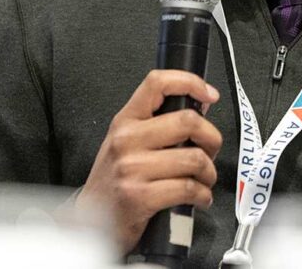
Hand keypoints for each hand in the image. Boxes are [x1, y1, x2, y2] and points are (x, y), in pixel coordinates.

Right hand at [79, 70, 222, 251]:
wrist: (90, 219)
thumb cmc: (115, 179)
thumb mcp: (127, 141)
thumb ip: (158, 123)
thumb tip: (200, 106)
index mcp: (125, 120)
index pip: (157, 83)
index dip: (190, 82)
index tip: (209, 94)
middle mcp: (127, 140)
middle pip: (188, 121)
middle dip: (211, 138)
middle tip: (210, 150)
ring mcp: (132, 168)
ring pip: (194, 158)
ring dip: (209, 172)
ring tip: (204, 179)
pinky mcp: (140, 197)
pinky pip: (188, 188)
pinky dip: (203, 195)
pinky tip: (199, 197)